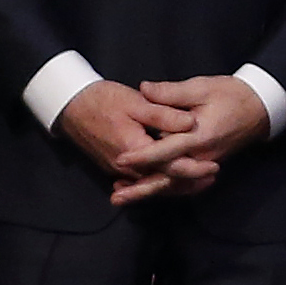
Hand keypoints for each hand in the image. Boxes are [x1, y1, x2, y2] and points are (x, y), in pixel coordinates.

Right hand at [56, 80, 213, 202]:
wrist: (71, 106)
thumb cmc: (103, 100)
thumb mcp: (137, 102)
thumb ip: (164, 114)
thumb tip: (191, 123)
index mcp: (134, 151)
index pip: (170, 167)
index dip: (194, 168)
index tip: (214, 166)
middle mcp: (126, 168)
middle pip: (163, 181)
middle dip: (189, 182)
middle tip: (213, 177)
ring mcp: (119, 170)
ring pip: (152, 183)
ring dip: (176, 184)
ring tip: (200, 182)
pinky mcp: (116, 167)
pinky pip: (142, 179)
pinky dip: (159, 180)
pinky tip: (172, 177)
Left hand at [110, 75, 269, 206]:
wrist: (260, 108)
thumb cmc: (231, 95)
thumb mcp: (201, 87)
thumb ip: (170, 93)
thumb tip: (143, 90)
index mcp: (199, 137)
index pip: (166, 151)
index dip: (142, 156)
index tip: (120, 160)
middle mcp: (201, 156)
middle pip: (167, 177)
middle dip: (140, 188)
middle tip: (116, 196)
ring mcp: (205, 163)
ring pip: (174, 184)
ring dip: (148, 191)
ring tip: (122, 197)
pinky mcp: (205, 165)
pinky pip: (182, 181)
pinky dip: (163, 187)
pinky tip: (145, 187)